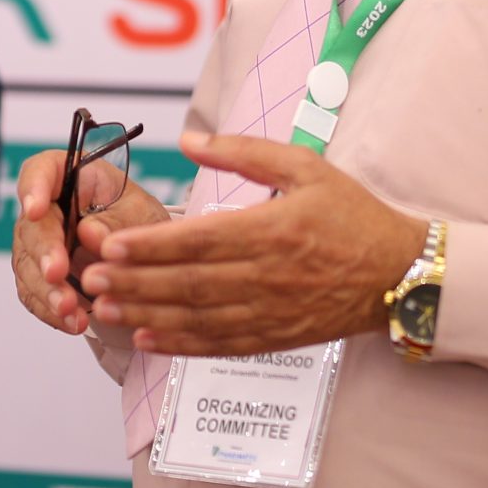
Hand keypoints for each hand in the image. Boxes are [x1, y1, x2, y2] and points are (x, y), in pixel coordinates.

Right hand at [10, 145, 169, 335]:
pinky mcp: (40, 275)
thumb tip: (90, 233)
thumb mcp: (141, 213)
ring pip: (28, 266)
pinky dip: (52, 311)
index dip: (33, 189)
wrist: (144, 255)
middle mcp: (48, 208)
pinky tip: (72, 322)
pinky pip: (35, 294)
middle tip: (57, 273)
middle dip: (44, 253)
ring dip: (47, 291)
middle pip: (32, 226)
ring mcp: (40, 243)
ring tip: (70, 310)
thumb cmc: (139, 219)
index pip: (40, 172)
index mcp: (70, 176)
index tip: (35, 210)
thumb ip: (116, 221)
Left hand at [78, 131, 424, 357]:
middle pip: (188, 283)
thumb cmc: (352, 215)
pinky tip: (146, 339)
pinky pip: (219, 345)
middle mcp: (268, 275)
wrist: (400, 274)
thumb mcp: (306, 167)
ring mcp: (271, 312)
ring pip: (197, 318)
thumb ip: (244, 153)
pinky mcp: (275, 337)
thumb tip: (188, 142)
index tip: (109, 245)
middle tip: (87, 276)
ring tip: (102, 308)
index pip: (199, 241)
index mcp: (274, 229)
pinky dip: (180, 344)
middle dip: (133, 282)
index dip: (151, 246)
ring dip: (145, 315)